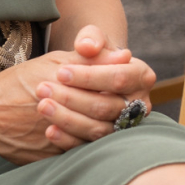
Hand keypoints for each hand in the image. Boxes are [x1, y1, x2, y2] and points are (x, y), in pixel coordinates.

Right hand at [0, 26, 154, 163]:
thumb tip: (124, 54)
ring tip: (106, 114)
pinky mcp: (53, 156)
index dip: (120, 81)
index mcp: (66, 82)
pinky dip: (90, 140)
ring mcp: (59, 137)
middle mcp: (64, 110)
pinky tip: (92, 131)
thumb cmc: (20, 82)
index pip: (111, 84)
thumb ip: (89, 58)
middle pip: (107, 111)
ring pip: (97, 134)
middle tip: (119, 97)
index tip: (122, 78)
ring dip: (105, 123)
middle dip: (114, 103)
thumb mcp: (54, 62)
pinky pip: (81, 150)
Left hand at [35, 25, 156, 149]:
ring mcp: (126, 127)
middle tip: (43, 90)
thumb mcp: (92, 40)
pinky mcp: (109, 143)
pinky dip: (68, 139)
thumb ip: (91, 39)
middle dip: (72, 98)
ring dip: (67, 119)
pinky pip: (89, 146)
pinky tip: (50, 130)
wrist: (92, 77)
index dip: (88, 77)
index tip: (61, 73)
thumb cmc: (93, 54)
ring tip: (42, 107)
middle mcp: (139, 105)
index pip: (118, 78)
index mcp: (141, 76)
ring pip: (98, 129)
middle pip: (106, 106)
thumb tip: (87, 46)